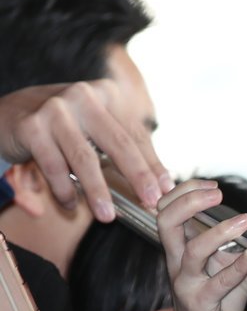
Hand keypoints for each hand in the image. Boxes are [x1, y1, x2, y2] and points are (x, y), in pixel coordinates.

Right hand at [0, 81, 173, 220]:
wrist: (6, 113)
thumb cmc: (61, 124)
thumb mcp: (93, 125)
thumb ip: (120, 145)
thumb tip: (158, 179)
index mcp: (105, 94)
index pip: (136, 134)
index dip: (153, 163)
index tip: (166, 188)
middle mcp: (83, 97)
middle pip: (119, 143)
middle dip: (138, 176)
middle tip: (151, 201)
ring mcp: (55, 110)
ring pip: (85, 158)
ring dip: (98, 191)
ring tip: (107, 216)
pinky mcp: (31, 126)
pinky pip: (54, 166)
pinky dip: (63, 190)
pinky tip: (71, 205)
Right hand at [157, 179, 246, 310]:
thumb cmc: (215, 302)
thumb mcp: (240, 271)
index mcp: (182, 248)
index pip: (168, 210)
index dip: (185, 193)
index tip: (212, 187)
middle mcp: (180, 262)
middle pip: (167, 222)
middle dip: (189, 202)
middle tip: (217, 195)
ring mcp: (188, 283)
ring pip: (192, 251)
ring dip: (219, 232)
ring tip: (244, 222)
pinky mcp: (200, 303)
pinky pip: (217, 283)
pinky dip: (236, 268)